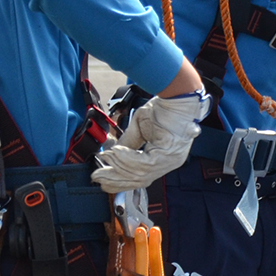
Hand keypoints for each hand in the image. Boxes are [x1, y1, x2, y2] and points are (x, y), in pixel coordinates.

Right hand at [91, 90, 210, 190]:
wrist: (177, 94)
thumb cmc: (163, 108)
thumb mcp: (140, 128)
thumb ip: (129, 144)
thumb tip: (111, 156)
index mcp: (165, 158)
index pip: (142, 178)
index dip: (120, 181)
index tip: (103, 180)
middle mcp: (170, 162)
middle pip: (140, 180)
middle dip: (115, 179)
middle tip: (97, 176)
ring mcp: (171, 159)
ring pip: (140, 173)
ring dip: (119, 166)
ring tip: (106, 158)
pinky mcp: (169, 152)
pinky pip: (144, 163)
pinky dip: (127, 159)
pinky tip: (116, 152)